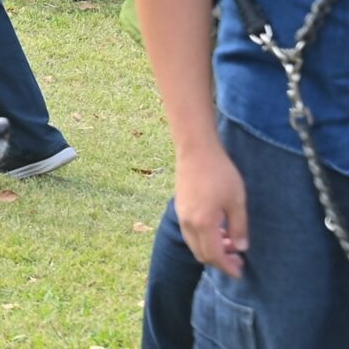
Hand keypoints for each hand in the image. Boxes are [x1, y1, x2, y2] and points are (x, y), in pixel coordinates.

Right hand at [173, 139, 248, 277]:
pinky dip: (204, 239)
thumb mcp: (237, 201)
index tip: (240, 272)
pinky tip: (218, 230)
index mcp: (203, 223)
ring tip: (230, 244)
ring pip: (195, 244)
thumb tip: (241, 248)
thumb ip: (239, 227)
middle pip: (202, 254)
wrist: (196, 151)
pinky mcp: (181, 207)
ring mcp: (182, 215)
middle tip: (238, 260)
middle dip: (220, 261)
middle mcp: (188, 223)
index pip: (215, 255)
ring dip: (211, 250)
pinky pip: (190, 233)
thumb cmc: (220, 174)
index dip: (228, 267)